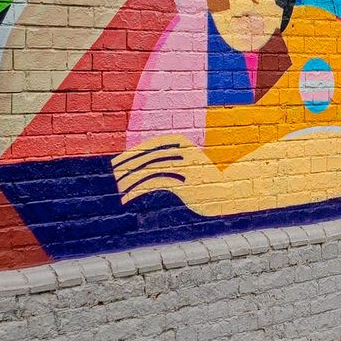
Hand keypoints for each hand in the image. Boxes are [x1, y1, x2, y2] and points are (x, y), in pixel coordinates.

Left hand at [112, 135, 227, 214]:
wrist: (228, 192)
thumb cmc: (203, 181)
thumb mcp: (185, 166)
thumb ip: (169, 161)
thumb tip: (143, 165)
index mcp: (181, 142)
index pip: (148, 147)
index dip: (130, 155)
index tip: (116, 165)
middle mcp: (182, 150)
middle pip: (146, 157)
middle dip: (127, 167)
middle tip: (112, 177)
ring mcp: (185, 165)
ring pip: (148, 170)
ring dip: (130, 181)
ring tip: (119, 190)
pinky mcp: (185, 181)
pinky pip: (155, 183)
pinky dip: (137, 190)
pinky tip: (128, 197)